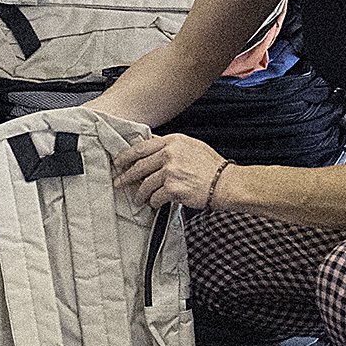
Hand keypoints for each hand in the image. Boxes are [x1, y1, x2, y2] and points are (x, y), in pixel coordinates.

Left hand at [110, 132, 228, 210]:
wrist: (226, 183)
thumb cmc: (212, 167)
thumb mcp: (192, 147)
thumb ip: (172, 146)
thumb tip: (152, 146)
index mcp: (173, 141)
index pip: (142, 147)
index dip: (127, 156)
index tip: (119, 162)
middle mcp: (170, 154)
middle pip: (139, 165)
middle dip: (126, 176)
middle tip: (119, 182)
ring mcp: (170, 171)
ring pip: (145, 184)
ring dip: (140, 194)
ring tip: (138, 199)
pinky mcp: (173, 188)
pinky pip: (156, 197)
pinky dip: (153, 202)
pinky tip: (154, 204)